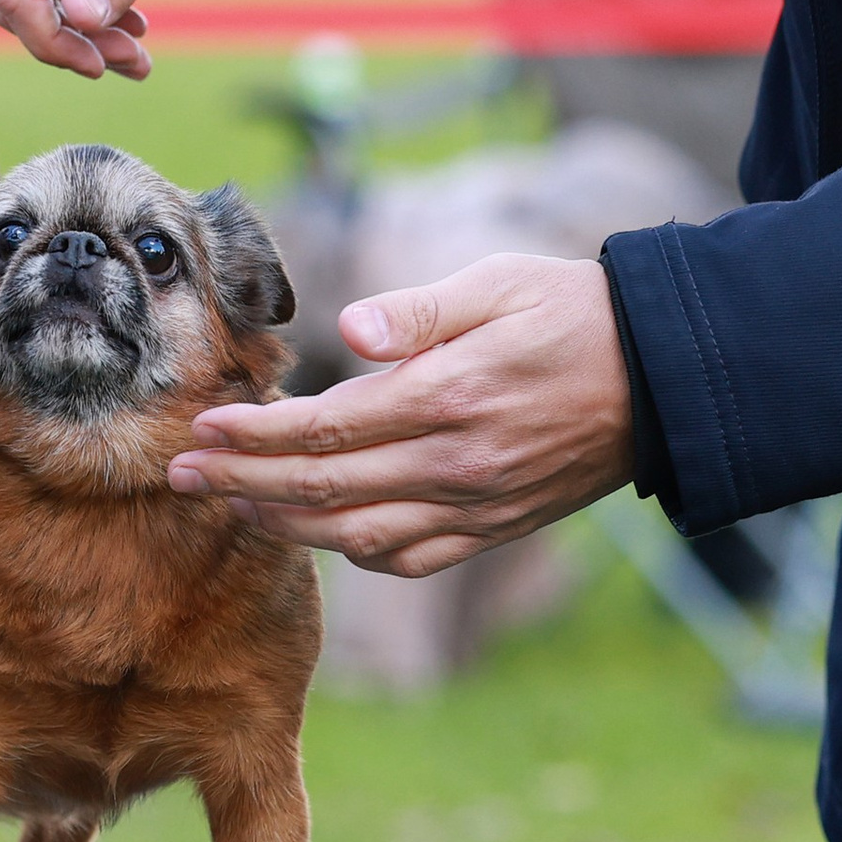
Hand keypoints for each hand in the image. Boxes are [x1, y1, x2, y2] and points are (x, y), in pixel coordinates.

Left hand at [165, 254, 632, 575]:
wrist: (663, 375)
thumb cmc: (571, 311)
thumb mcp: (498, 282)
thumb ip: (418, 311)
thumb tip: (348, 327)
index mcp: (450, 395)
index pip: (326, 429)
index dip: (255, 435)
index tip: (201, 429)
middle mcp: (458, 463)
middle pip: (324, 488)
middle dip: (241, 484)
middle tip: (178, 477)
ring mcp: (478, 504)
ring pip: (359, 536)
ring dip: (283, 527)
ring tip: (229, 508)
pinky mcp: (497, 526)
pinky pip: (412, 558)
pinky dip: (355, 554)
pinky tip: (318, 535)